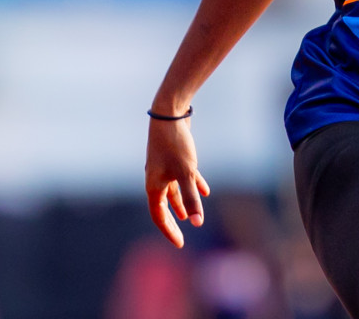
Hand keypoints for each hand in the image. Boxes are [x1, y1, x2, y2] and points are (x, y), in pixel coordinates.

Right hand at [144, 116, 210, 247]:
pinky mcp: (173, 158)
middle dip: (175, 221)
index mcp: (153, 186)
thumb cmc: (175, 144)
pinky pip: (182, 177)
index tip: (180, 244)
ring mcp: (163, 168)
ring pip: (173, 191)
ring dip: (182, 203)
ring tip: (191, 216)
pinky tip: (205, 190)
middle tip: (183, 236)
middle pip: (164, 206)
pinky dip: (193, 185)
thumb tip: (197, 223)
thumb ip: (191, 198)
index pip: (159, 215)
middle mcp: (155, 178)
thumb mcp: (186, 173)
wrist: (170, 114)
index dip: (169, 231)